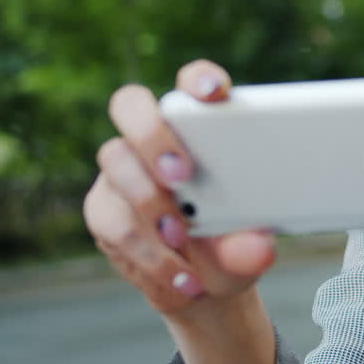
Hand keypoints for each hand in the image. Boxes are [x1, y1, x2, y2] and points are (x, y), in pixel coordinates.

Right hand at [83, 60, 276, 317]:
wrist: (203, 285)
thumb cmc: (230, 246)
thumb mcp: (247, 247)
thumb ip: (251, 245)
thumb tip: (260, 248)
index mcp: (197, 127)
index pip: (191, 84)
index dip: (198, 78)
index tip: (215, 91)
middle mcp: (151, 138)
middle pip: (131, 106)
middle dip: (153, 136)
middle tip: (182, 175)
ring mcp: (122, 170)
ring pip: (116, 163)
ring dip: (148, 203)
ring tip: (181, 239)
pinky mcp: (103, 208)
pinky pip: (112, 220)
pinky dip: (147, 253)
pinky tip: (179, 278)